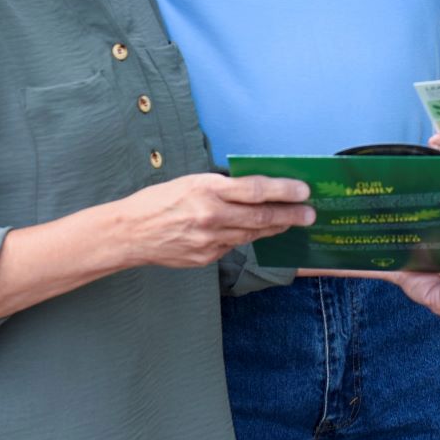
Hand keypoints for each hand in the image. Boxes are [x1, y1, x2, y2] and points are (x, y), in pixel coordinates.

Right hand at [115, 174, 314, 269]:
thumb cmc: (158, 201)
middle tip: (310, 214)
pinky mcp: (206, 258)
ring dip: (274, 227)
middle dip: (290, 215)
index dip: (284, 190)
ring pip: (251, 234)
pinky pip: (233, 246)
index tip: (304, 191)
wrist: (129, 233)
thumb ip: (222, 187)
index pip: (255, 190)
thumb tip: (255, 188)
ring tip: (291, 222)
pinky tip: (255, 232)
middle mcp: (211, 216)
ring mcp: (209, 240)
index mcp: (206, 189)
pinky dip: (245, 237)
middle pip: (261, 216)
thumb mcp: (190, 182)